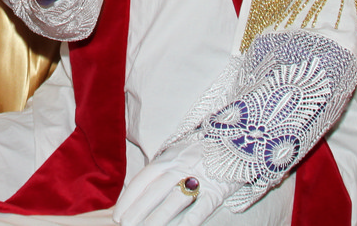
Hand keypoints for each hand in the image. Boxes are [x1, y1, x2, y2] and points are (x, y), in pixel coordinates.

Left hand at [114, 137, 232, 225]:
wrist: (238, 140)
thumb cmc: (202, 151)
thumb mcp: (178, 153)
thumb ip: (161, 169)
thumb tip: (137, 190)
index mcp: (169, 157)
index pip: (144, 179)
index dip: (129, 197)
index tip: (118, 213)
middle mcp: (181, 167)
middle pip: (155, 191)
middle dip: (137, 210)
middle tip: (124, 225)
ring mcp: (199, 178)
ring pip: (174, 201)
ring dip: (157, 218)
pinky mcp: (216, 190)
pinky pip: (199, 209)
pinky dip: (187, 222)